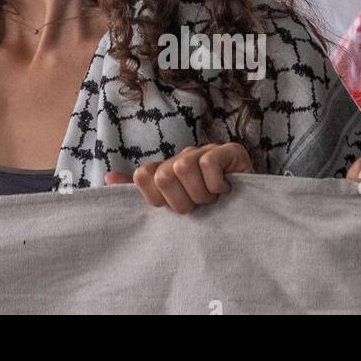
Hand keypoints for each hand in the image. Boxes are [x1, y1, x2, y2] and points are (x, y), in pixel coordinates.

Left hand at [106, 142, 254, 214]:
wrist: (252, 209)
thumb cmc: (209, 209)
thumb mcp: (175, 205)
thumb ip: (142, 191)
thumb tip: (108, 179)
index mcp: (167, 170)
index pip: (142, 176)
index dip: (157, 199)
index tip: (175, 209)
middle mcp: (183, 158)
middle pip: (162, 176)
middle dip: (182, 201)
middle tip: (198, 206)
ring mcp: (205, 152)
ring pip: (183, 168)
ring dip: (201, 194)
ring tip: (213, 199)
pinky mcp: (229, 151)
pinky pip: (209, 164)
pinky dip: (217, 184)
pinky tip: (226, 189)